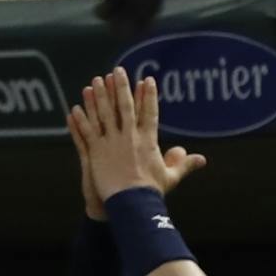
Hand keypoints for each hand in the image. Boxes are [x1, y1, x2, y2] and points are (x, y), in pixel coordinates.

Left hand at [68, 69, 207, 210]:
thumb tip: (201, 159)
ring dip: (99, 97)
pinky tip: (74, 109)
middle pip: (125, 107)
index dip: (148, 95)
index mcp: (148, 140)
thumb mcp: (170, 177)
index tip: (146, 80)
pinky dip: (80, 121)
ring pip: (103, 115)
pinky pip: (87, 133)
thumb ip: (183, 164)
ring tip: (94, 82)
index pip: (149, 112)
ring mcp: (111, 143)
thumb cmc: (151, 192)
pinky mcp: (96, 153)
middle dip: (121, 87)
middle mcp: (129, 137)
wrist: (132, 205)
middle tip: (117, 70)